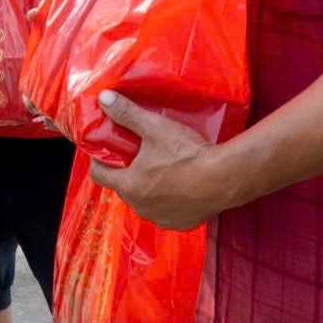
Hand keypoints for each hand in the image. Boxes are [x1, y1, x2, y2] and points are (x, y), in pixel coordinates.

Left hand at [87, 91, 232, 230]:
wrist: (223, 178)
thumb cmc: (187, 154)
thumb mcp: (155, 128)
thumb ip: (127, 113)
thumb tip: (103, 98)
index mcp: (129, 185)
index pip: (99, 175)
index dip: (101, 161)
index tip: (108, 151)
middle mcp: (141, 207)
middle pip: (124, 187)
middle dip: (129, 172)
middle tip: (141, 154)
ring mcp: (161, 218)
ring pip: (146, 201)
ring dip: (149, 188)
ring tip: (163, 169)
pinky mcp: (181, 224)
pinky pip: (167, 211)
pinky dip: (169, 201)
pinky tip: (181, 186)